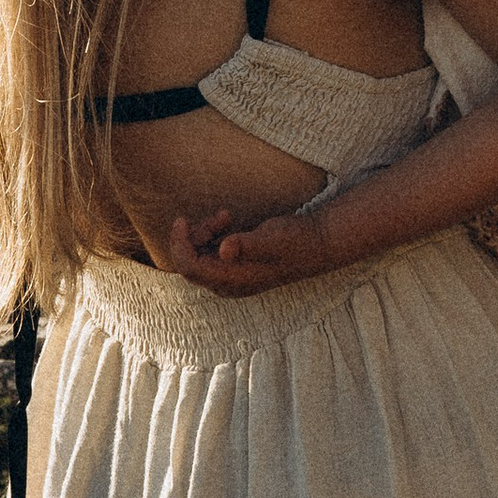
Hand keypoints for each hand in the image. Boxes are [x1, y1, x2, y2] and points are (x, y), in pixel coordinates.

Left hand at [162, 203, 345, 291]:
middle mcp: (229, 283)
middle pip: (191, 262)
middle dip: (195, 236)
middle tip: (219, 217)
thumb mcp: (272, 240)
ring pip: (200, 254)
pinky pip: (211, 250)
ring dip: (205, 232)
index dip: (179, 245)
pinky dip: (213, 233)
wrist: (318, 244)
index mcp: (233, 281)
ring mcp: (232, 274)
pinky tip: (228, 219)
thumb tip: (224, 250)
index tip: (181, 220)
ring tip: (226, 215)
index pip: (190, 268)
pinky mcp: (237, 263)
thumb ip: (247, 246)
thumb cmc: (296, 242)